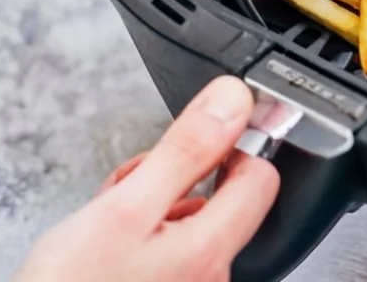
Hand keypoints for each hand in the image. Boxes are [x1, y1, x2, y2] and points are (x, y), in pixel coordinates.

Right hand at [15, 76, 279, 281]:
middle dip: (174, 178)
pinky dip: (139, 234)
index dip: (235, 145)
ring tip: (105, 218)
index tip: (201, 135)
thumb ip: (185, 151)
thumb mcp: (123, 209)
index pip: (263, 176)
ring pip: (185, 222)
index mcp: (211, 248)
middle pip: (218, 198)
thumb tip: (233, 103)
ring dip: (150, 205)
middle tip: (130, 184)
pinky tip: (104, 243)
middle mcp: (211, 274)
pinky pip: (165, 250)